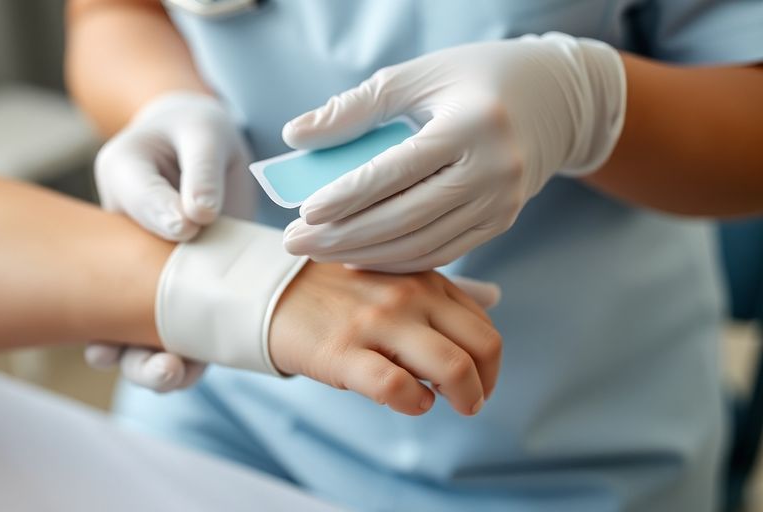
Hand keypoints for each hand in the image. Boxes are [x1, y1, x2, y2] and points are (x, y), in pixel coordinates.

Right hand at [92, 92, 254, 390]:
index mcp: (121, 177)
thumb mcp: (205, 132)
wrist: (203, 147)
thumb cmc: (199, 134)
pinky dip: (185, 356)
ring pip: (132, 327)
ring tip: (170, 372)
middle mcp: (121, 235)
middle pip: (105, 289)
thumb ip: (200, 168)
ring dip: (146, 359)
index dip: (156, 218)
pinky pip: (176, 331)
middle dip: (120, 331)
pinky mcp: (180, 290)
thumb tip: (197, 216)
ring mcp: (145, 269)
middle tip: (155, 349)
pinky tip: (194, 369)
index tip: (187, 228)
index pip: (132, 201)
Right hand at [269, 264, 502, 415]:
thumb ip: (442, 291)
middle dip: (486, 384)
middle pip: (481, 346)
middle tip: (470, 401)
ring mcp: (377, 322)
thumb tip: (493, 298)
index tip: (474, 380)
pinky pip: (397, 386)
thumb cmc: (339, 291)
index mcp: (424, 278)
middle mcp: (408, 295)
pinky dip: (414, 403)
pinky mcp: (344, 352)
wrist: (273, 291)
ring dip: (463, 397)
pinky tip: (409, 401)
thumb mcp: (395, 276)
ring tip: (445, 404)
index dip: (488, 362)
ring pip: (451, 367)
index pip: (483, 324)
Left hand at [282, 32, 625, 272]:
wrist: (555, 99)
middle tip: (293, 242)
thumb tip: (295, 136)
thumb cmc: (473, 79)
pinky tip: (358, 257)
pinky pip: (441, 252)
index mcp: (472, 124)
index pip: (396, 171)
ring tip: (317, 252)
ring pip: (421, 245)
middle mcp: (493, 170)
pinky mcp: (501, 222)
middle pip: (405, 218)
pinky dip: (397, 260)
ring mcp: (501, 203)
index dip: (347, 197)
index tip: (303, 212)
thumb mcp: (416, 77)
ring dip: (364, 255)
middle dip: (343, 236)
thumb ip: (354, 108)